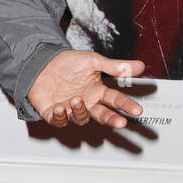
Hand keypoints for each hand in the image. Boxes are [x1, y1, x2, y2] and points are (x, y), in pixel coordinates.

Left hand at [27, 50, 144, 128]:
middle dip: (112, 119)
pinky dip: (60, 117)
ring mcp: (70, 109)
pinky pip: (58, 121)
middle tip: (121, 122)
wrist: (42, 61)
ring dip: (81, 112)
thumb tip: (140, 66)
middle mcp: (86, 102)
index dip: (126, 105)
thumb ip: (114, 66)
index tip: (137, 110)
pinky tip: (60, 107)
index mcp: (97, 91)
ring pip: (81, 118)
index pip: (115, 100)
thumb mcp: (93, 61)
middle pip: (102, 115)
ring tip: (77, 100)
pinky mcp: (53, 113)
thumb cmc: (68, 62)